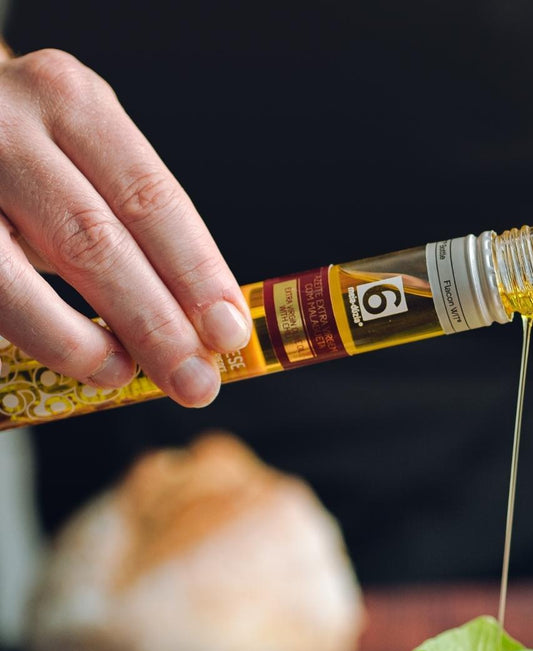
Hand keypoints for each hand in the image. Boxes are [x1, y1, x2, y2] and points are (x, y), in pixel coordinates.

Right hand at [0, 48, 252, 406]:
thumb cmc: (26, 159)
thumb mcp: (82, 164)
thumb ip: (133, 230)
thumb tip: (200, 326)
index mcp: (75, 104)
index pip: (152, 199)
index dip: (196, 274)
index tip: (230, 334)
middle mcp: (9, 126)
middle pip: (96, 240)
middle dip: (156, 325)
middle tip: (196, 383)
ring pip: (17, 273)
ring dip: (85, 342)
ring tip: (126, 377)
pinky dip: (39, 335)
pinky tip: (76, 360)